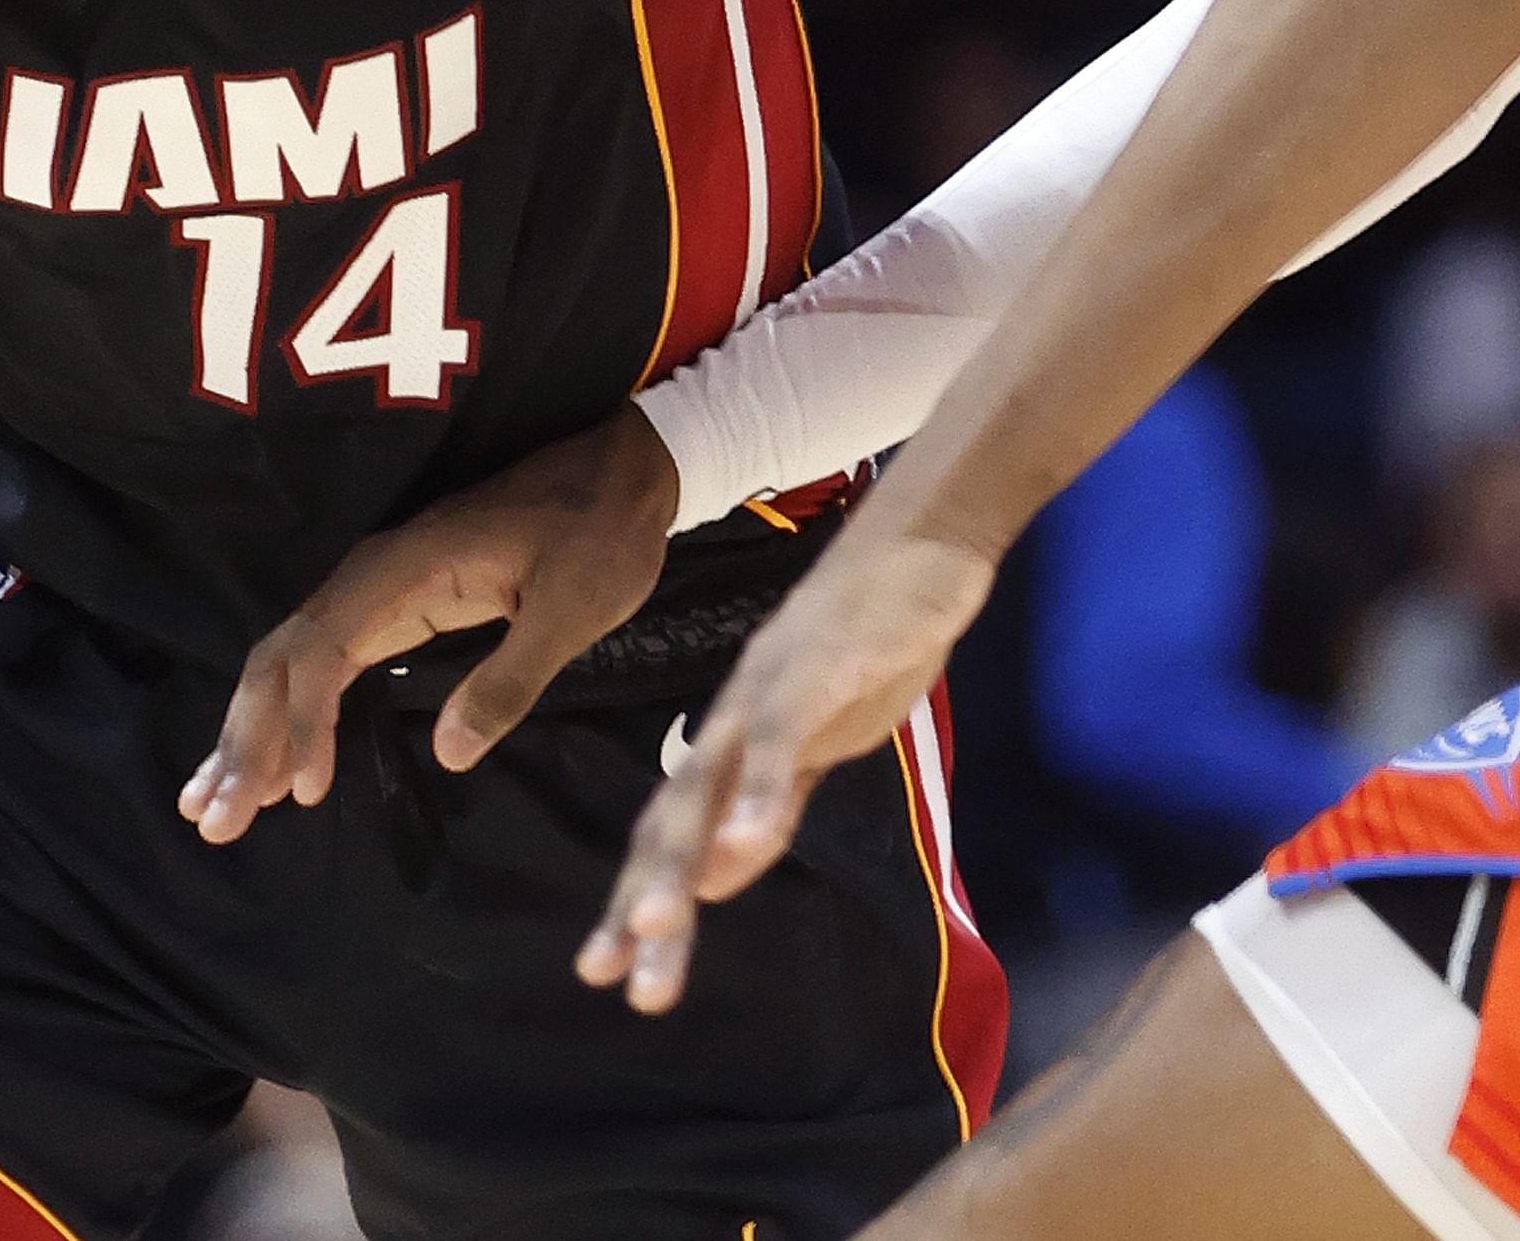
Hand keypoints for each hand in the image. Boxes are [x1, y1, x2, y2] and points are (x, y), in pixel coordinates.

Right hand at [182, 410, 679, 839]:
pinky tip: (270, 767)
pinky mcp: (393, 603)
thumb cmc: (603, 536)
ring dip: (250, 733)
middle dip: (245, 740)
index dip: (303, 721)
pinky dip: (285, 714)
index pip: (326, 647)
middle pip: (283, 657)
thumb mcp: (574, 608)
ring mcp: (379, 586)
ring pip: (289, 660)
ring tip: (215, 810)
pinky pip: (319, 661)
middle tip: (216, 823)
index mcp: (411, 565)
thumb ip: (509, 678)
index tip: (304, 790)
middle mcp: (376, 571)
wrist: (623, 470)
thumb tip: (448, 754)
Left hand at [583, 524, 992, 1014]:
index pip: (671, 831)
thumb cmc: (871, 639)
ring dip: (681, 862)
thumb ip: (768, 804)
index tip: (602, 971)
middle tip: (612, 977)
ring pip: (709, 786)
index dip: (634, 898)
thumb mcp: (819, 740)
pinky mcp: (818, 670)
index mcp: (733, 739)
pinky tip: (747, 845)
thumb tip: (715, 880)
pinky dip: (760, 793)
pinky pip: (780, 737)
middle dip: (644, 904)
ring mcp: (769, 693)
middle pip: (674, 821)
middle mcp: (731, 718)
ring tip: (655, 930)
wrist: (917, 541)